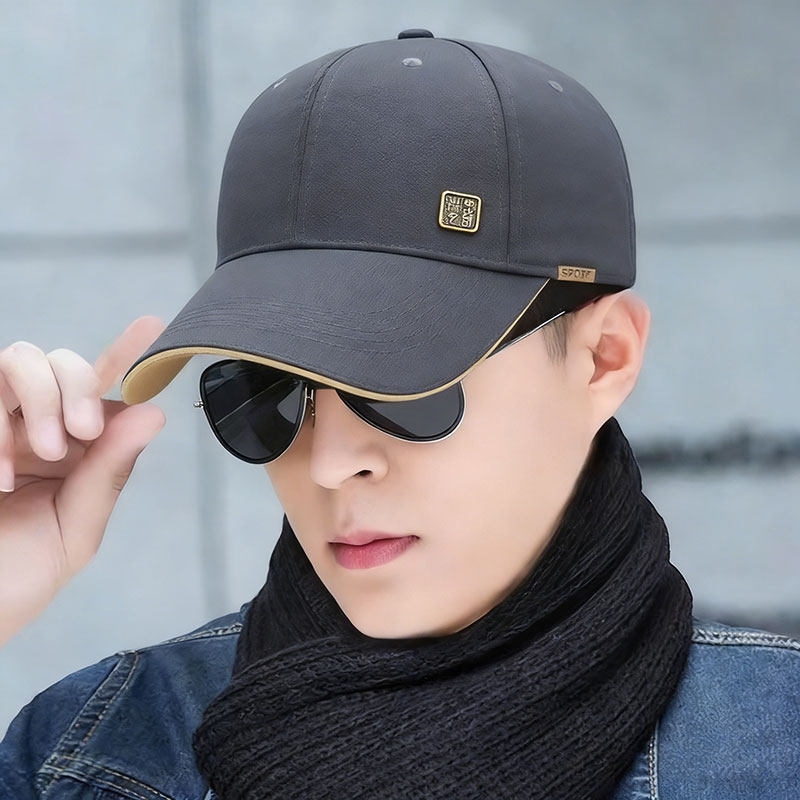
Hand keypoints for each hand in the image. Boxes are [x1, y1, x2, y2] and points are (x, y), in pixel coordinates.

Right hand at [0, 316, 166, 646]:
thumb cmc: (15, 578)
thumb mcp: (74, 531)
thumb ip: (108, 474)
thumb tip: (153, 411)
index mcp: (70, 448)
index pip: (101, 390)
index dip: (128, 353)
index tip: (153, 324)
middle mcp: (31, 426)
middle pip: (60, 361)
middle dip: (76, 386)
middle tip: (79, 434)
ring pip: (18, 360)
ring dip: (39, 399)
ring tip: (40, 453)